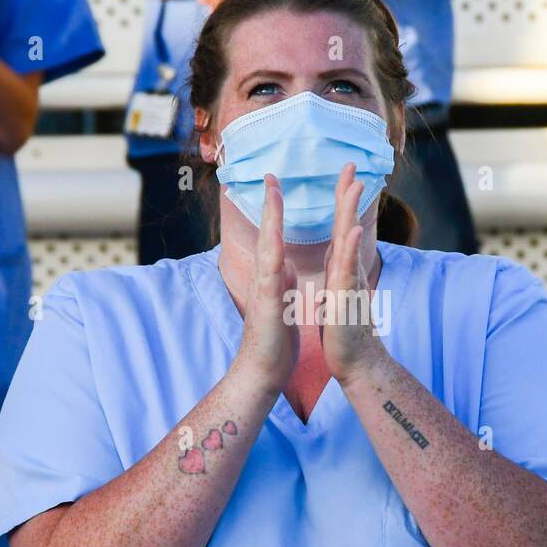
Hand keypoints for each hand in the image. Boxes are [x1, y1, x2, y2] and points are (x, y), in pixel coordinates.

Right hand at [235, 174, 299, 394]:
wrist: (262, 372)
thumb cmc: (273, 339)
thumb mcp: (282, 303)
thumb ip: (282, 281)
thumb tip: (284, 263)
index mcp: (273, 277)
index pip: (274, 237)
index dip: (275, 211)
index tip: (275, 184)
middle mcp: (265, 278)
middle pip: (267, 233)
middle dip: (269, 203)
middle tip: (270, 174)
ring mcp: (263, 290)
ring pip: (266, 247)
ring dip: (269, 219)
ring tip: (272, 192)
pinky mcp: (266, 305)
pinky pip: (271, 275)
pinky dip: (273, 255)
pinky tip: (274, 237)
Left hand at [322, 163, 385, 384]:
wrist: (354, 361)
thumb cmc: (344, 329)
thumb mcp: (337, 292)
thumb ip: (339, 271)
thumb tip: (340, 255)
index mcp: (340, 268)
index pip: (341, 227)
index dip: (342, 201)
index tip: (345, 174)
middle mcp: (348, 270)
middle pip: (349, 225)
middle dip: (349, 195)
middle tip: (352, 165)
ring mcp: (349, 283)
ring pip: (350, 242)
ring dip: (352, 212)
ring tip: (355, 186)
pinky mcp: (346, 299)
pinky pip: (347, 271)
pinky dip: (350, 249)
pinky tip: (353, 231)